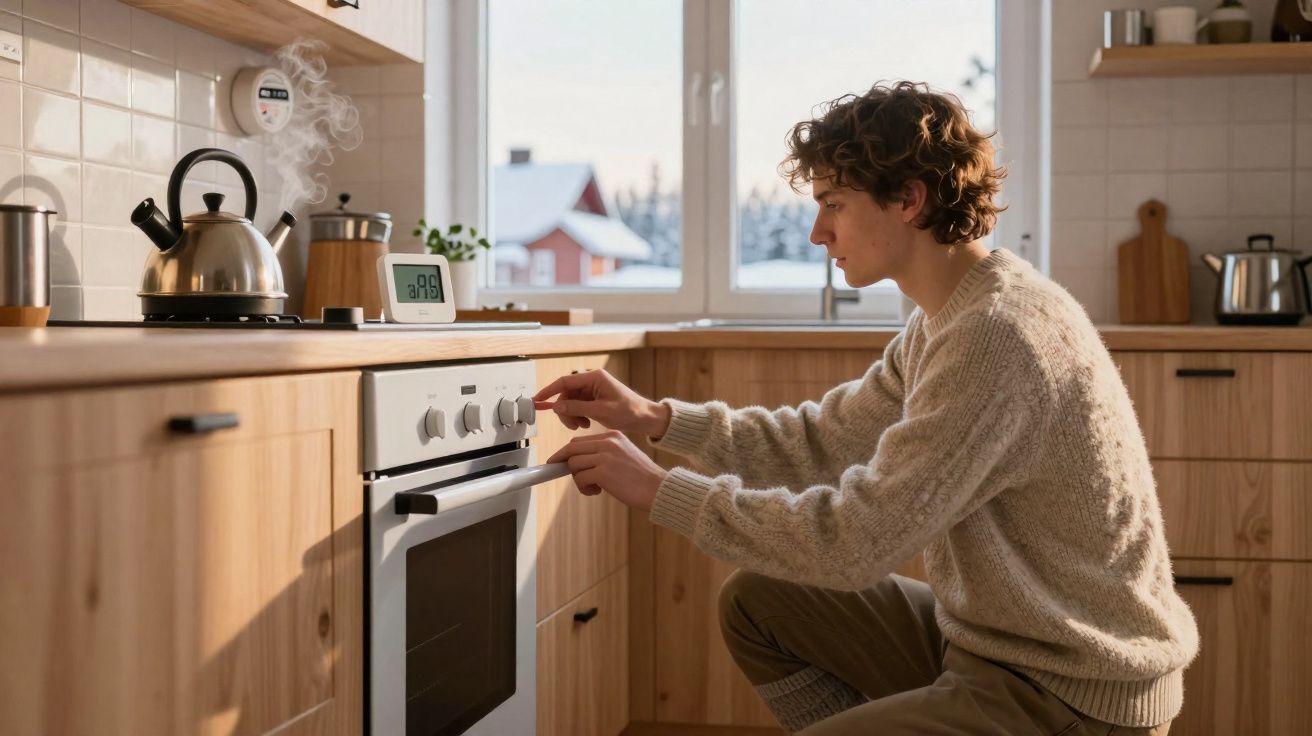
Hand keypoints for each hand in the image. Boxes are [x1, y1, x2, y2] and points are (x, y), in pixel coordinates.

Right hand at [534, 368, 671, 436]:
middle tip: (572, 424)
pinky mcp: (595, 398)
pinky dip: (579, 416)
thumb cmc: (630, 412)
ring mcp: (593, 389)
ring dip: (572, 415)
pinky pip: (578, 406)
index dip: (549, 391)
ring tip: (582, 425)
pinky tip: (586, 423)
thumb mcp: (601, 411)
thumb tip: (557, 406)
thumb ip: (577, 408)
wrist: (645, 418)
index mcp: (595, 377)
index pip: (564, 382)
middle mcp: (592, 381)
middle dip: (565, 410)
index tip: (537, 400)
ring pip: (571, 401)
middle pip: (566, 394)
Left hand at [546, 430, 667, 510]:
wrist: (658, 488)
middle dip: (563, 462)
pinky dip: (584, 488)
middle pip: (571, 448)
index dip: (567, 452)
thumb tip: (577, 461)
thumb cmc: (641, 477)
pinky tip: (596, 492)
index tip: (560, 461)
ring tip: (592, 487)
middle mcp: (608, 442)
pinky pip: (580, 478)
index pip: (580, 440)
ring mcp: (605, 456)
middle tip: (562, 472)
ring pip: (574, 464)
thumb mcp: (623, 454)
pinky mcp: (603, 473)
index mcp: (612, 435)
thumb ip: (603, 453)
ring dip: (578, 479)